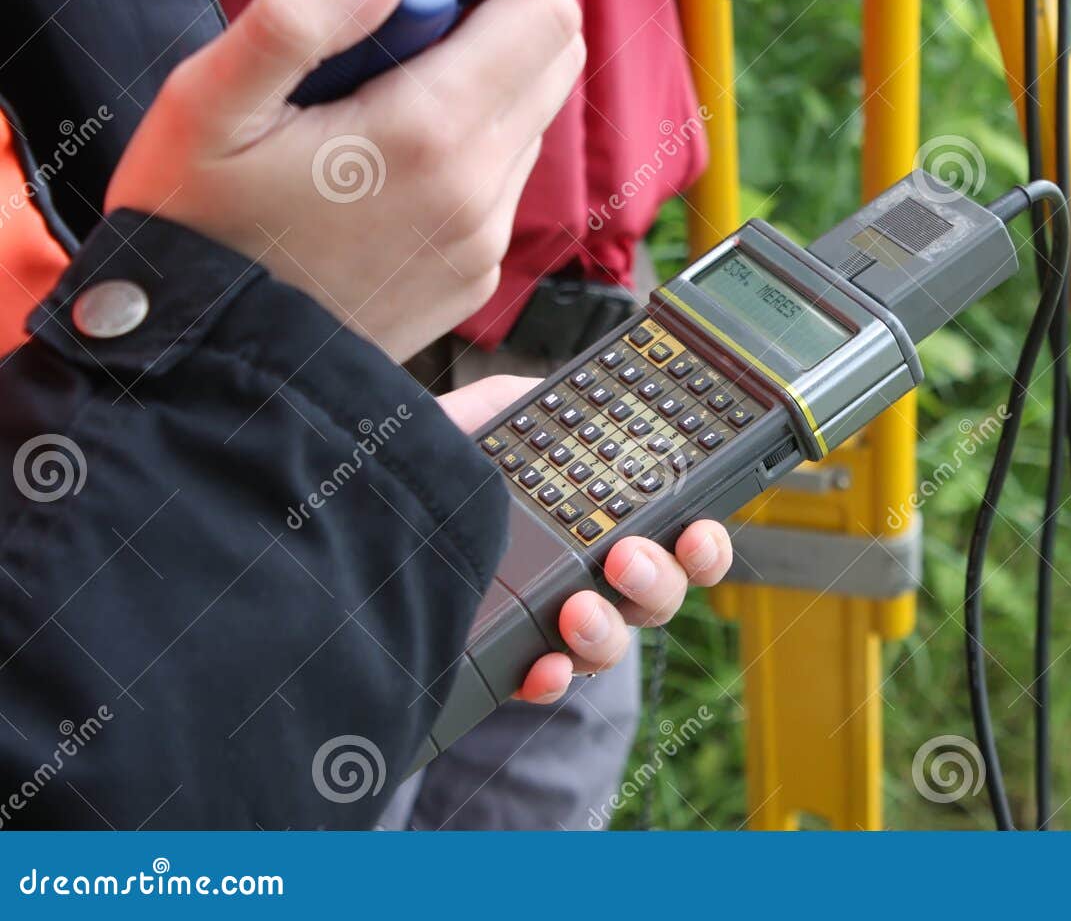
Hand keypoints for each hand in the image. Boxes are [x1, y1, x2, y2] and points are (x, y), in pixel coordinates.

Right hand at [105, 0, 584, 360]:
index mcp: (428, 135)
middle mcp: (477, 192)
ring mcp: (483, 242)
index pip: (544, 16)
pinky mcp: (473, 275)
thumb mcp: (211, 103)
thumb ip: (302, 17)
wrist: (206, 366)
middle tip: (388, 29)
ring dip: (470, 88)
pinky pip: (498, 182)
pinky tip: (373, 167)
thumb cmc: (196, 229)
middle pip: (548, 62)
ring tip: (365, 106)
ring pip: (524, 120)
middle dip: (485, 21)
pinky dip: (459, 149)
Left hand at [437, 376, 733, 702]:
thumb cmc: (434, 466)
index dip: (703, 541)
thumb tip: (577, 395)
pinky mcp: (509, 659)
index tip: (695, 530)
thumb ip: (540, 399)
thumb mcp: (491, 414)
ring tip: (576, 608)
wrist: (358, 507)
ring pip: (615, 645)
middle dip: (660, 580)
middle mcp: (592, 575)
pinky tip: (542, 664)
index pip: (678, 537)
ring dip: (609, 630)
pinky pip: (549, 683)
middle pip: (663, 596)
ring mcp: (554, 623)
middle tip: (626, 559)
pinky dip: (553, 678)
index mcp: (604, 518)